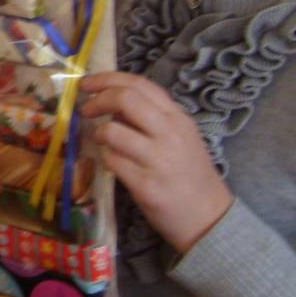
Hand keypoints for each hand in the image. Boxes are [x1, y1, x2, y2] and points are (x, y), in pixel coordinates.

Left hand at [80, 72, 233, 253]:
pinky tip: (113, 163)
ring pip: (112, 131)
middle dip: (97, 100)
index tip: (87, 83)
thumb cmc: (189, 174)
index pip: (140, 84)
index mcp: (178, 118)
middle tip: (85, 109)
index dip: (108, 79)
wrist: (210, 218)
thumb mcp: (180, 136)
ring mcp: (158, 160)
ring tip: (101, 141)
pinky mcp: (146, 185)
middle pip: (124, 99)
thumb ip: (151, 117)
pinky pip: (112, 161)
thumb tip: (112, 103)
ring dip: (98, 134)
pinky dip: (105, 159)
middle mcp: (170, 134)